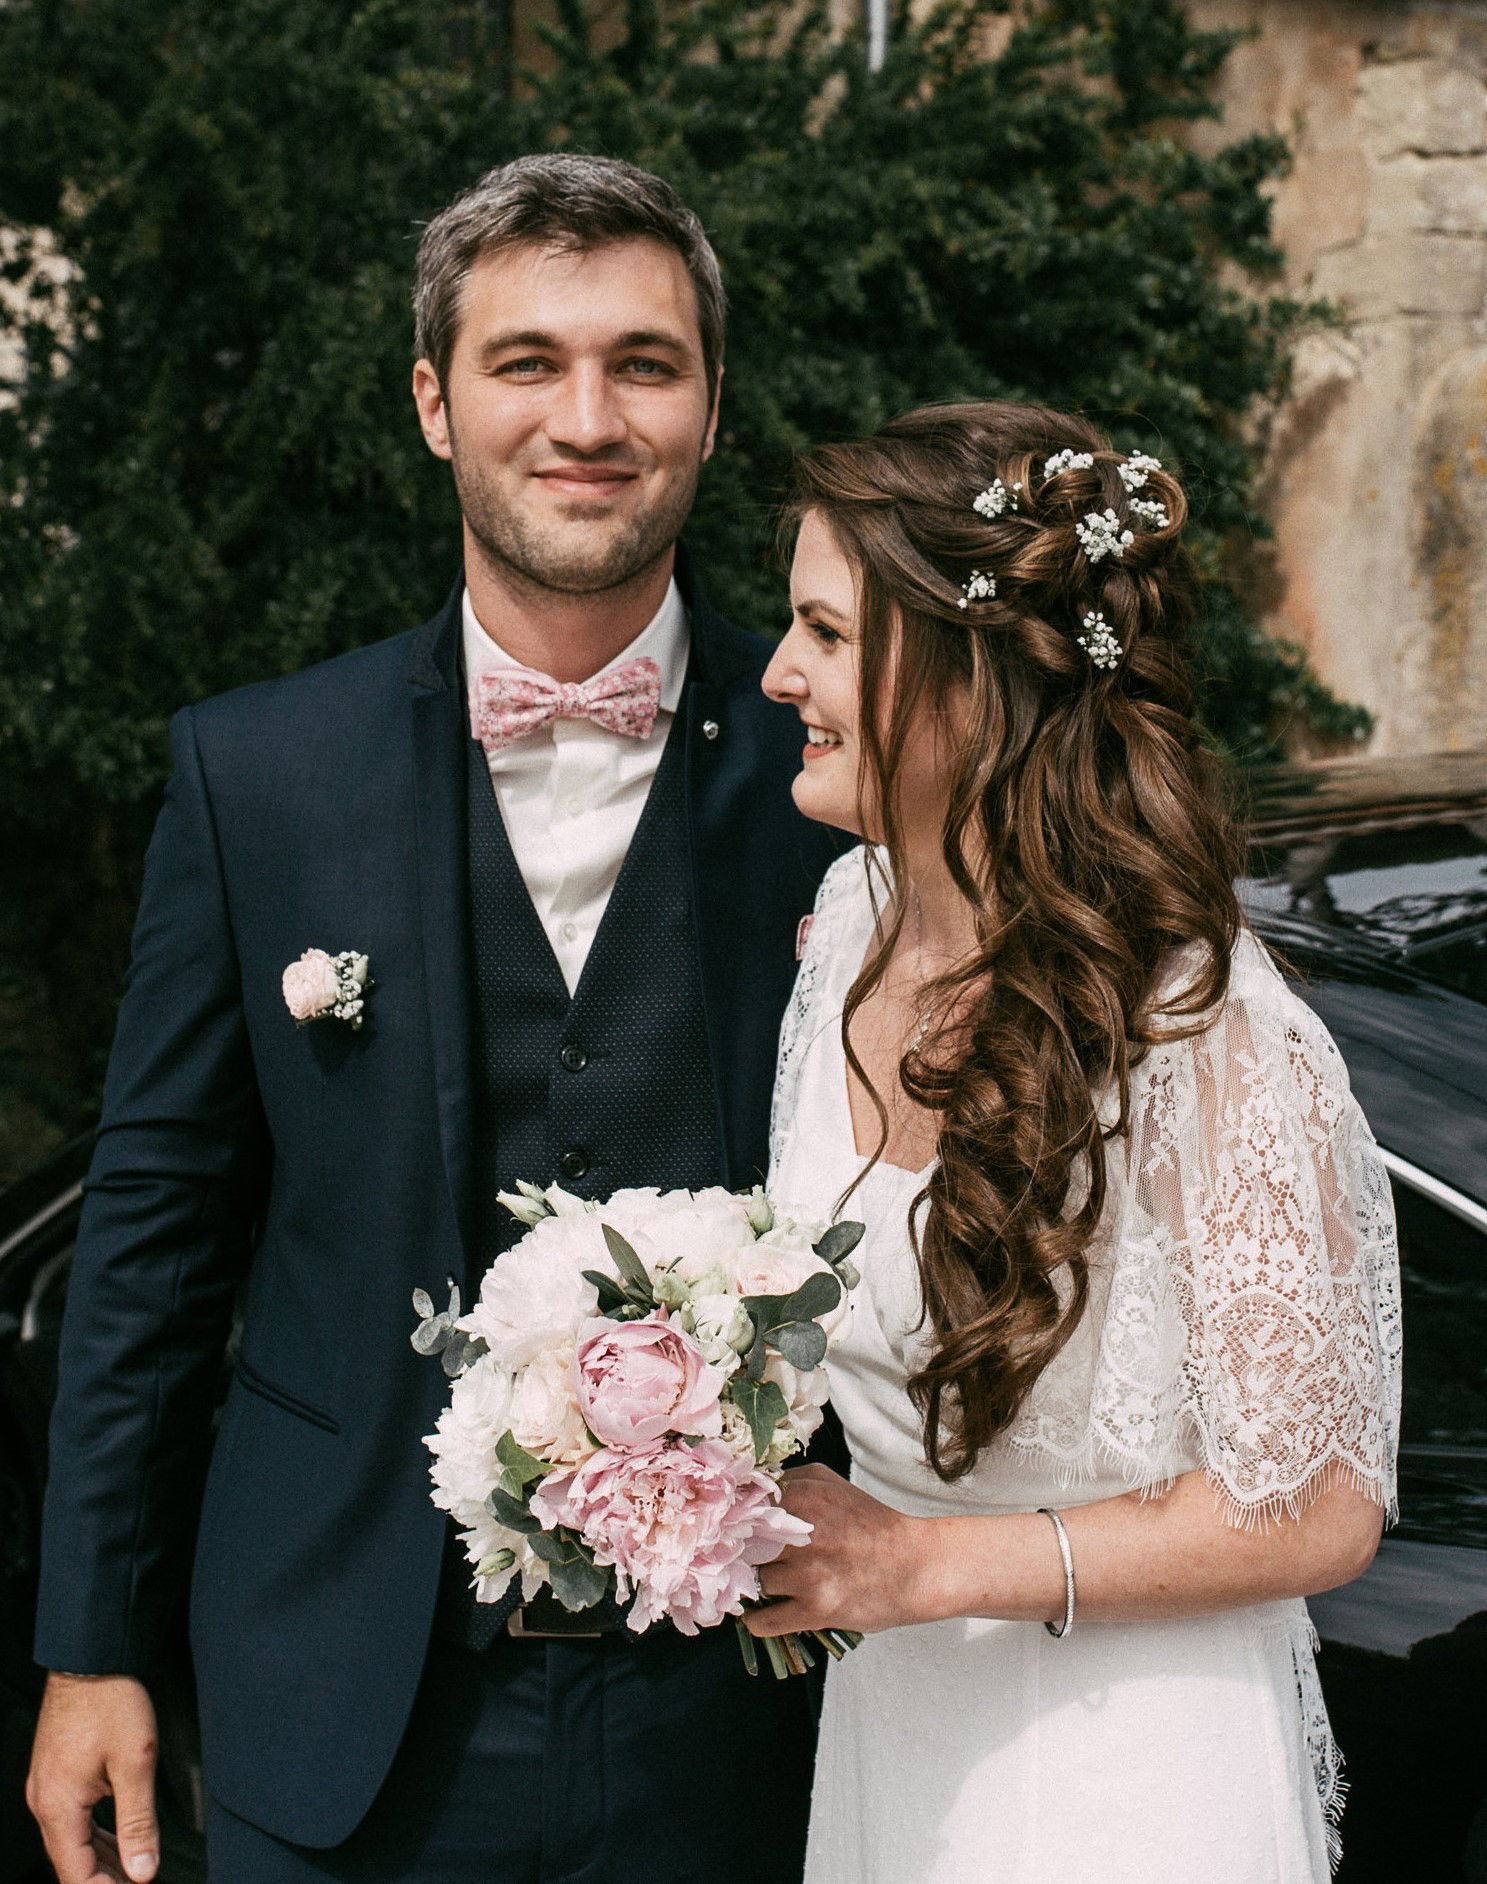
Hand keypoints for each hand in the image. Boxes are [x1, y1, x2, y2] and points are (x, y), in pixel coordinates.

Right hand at [26, 1672, 159, 1883]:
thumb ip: (139, 1823)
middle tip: (142, 1881)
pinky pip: (72, 1821)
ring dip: (102, 1861)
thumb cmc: (112, 1702)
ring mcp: (47, 1789)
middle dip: (106, 1880)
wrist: (90, 1657)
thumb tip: (143, 1873)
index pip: (76, 1876)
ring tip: (136, 1871)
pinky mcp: (56, 1776)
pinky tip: (119, 1841)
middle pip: (71, 1864)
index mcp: (59, 1808)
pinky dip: (96, 1837)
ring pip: (72, 1843)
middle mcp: (44, 1804)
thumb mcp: (136, 1762)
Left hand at [747, 1463, 936, 1637]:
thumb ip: (789, 1480)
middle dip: (739, 1553)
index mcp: (804, 1497)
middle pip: (742, 1545)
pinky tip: (758, 1614)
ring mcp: (809, 1574)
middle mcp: (803, 1534)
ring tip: (756, 1585)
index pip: (742, 1507)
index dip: (730, 1520)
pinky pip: (764, 1620)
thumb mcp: (831, 1484)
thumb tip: (747, 1491)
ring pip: (752, 1581)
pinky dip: (756, 1620)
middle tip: (737, 1559)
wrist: (915, 1566)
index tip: (725, 1529)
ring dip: (751, 1586)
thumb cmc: (871, 1523)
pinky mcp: (817, 1610)